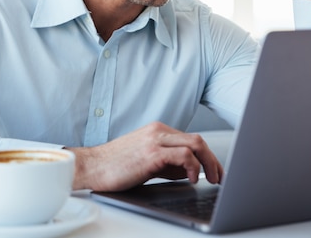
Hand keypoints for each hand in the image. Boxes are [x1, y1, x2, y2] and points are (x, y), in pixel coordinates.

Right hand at [67, 122, 223, 191]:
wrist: (91, 168)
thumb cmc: (114, 167)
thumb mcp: (146, 162)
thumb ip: (168, 164)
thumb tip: (189, 171)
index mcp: (156, 131)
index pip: (191, 139)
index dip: (208, 156)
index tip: (215, 171)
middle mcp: (157, 131)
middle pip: (198, 140)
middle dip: (213, 160)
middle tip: (219, 177)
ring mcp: (154, 140)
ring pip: (195, 144)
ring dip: (208, 164)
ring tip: (210, 179)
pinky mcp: (151, 153)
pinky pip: (184, 155)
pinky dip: (194, 167)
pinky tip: (192, 179)